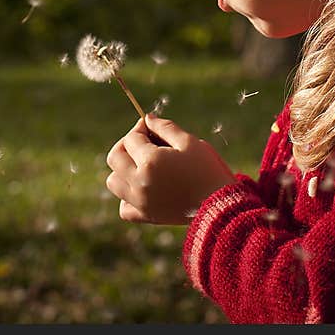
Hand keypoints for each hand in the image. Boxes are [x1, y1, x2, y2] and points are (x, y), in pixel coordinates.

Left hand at [105, 113, 235, 224]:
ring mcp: (140, 201)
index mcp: (150, 161)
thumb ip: (165, 127)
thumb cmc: (207, 170)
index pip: (131, 138)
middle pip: (114, 158)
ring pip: (113, 182)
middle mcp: (139, 182)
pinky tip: (143, 189)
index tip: (150, 127)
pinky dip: (128, 197)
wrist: (220, 206)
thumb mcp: (189, 142)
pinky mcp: (146, 216)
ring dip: (122, 170)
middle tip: (143, 143)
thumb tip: (147, 118)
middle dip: (126, 145)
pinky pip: (124, 208)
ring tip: (142, 166)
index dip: (140, 128)